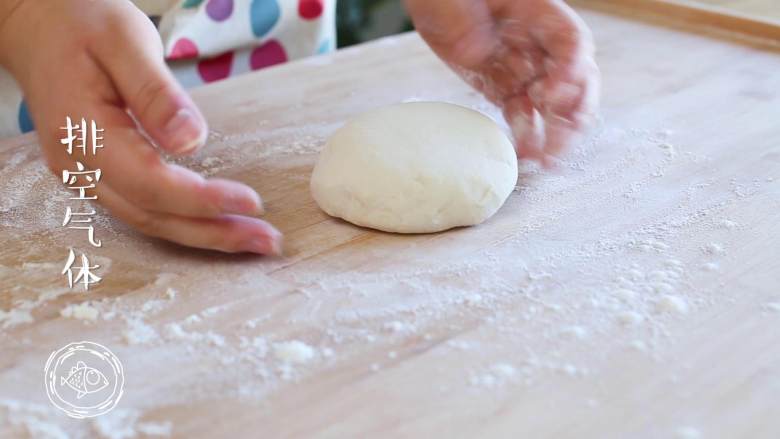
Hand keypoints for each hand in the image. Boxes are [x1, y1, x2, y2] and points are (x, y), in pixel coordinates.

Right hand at [0, 0, 281, 253]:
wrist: (37, 25)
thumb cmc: (81, 23)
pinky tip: (217, 224)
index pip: (151, 183)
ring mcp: (85, 174)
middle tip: (268, 241)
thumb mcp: (124, 40)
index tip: (252, 203)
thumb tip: (190, 142)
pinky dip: (185, 221)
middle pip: (153, 216)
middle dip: (214, 233)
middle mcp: (79, 166)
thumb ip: (156, 94)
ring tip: (253, 239)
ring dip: (204, 235)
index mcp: (82, 133)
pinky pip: (144, 208)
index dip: (204, 200)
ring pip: (149, 220)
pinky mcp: (98, 174)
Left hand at [405, 0, 599, 165]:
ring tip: (545, 160)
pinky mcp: (500, 86)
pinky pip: (519, 113)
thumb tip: (491, 51)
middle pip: (572, 81)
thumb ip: (485, 20)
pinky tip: (524, 155)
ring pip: (548, 105)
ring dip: (552, 134)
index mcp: (541, 14)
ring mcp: (520, 66)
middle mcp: (538, 44)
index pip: (573, 43)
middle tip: (560, 141)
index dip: (571, 70)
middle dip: (571, 114)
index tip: (553, 94)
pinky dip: (525, 135)